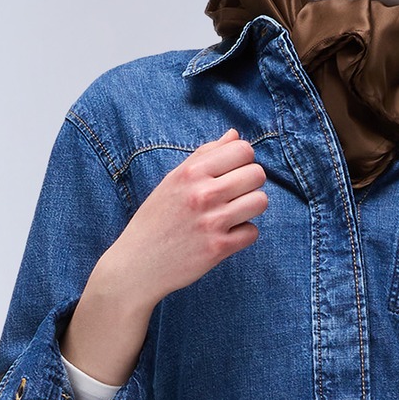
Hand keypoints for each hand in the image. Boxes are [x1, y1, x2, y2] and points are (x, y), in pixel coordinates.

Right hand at [64, 130, 267, 386]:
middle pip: (257, 174)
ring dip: (251, 208)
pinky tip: (226, 235)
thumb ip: (205, 155)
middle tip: (235, 195)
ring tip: (233, 214)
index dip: (244, 161)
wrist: (138, 264)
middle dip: (251, 183)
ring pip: (260, 202)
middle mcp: (203, 193)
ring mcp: (212, 222)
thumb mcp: (173, 180)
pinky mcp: (219, 248)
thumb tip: (235, 135)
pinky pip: (252, 232)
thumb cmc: (156, 219)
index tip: (233, 173)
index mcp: (192, 172)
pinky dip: (243, 234)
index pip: (243, 150)